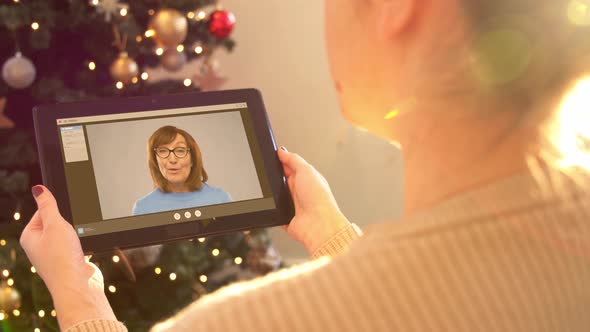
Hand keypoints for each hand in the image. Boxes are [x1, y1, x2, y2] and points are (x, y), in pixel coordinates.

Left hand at [20, 185, 115, 329]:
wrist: (78, 285)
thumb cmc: (62, 257)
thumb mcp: (54, 224)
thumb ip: (47, 205)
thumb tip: (38, 188)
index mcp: (30, 236)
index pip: (42, 211)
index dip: (56, 210)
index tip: (65, 214)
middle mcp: (40, 247)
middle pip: (57, 223)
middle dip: (69, 223)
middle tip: (72, 229)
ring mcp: (55, 255)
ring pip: (70, 235)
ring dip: (78, 235)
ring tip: (78, 242)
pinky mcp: (70, 261)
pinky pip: (79, 246)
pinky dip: (85, 245)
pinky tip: (86, 250)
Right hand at [277, 147, 350, 254]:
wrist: (319, 225)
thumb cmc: (319, 199)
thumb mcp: (307, 171)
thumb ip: (293, 160)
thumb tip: (282, 151)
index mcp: (306, 179)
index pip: (289, 166)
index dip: (279, 161)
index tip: (270, 157)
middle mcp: (300, 191)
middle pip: (281, 180)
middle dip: (274, 177)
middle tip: (268, 174)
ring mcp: (293, 204)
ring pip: (275, 195)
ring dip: (272, 194)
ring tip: (271, 192)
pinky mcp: (286, 217)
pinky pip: (273, 211)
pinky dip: (271, 209)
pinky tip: (271, 206)